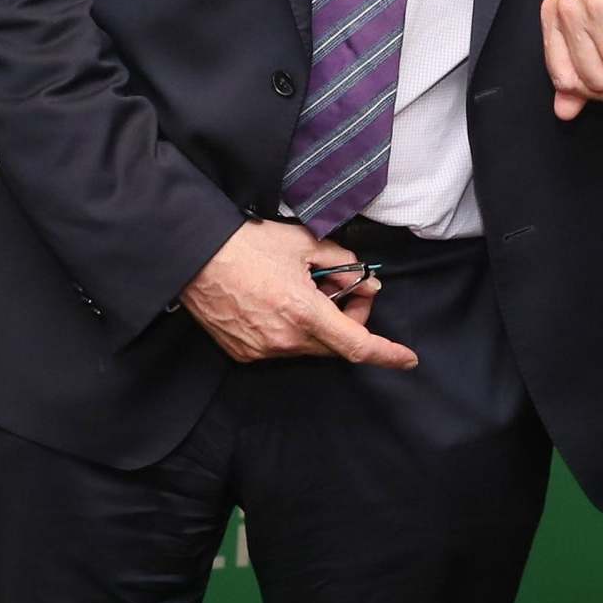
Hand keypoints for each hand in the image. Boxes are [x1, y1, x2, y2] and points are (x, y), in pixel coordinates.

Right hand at [179, 219, 418, 368]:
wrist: (195, 256)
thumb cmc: (250, 244)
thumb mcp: (306, 243)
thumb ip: (345, 264)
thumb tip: (366, 284)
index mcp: (303, 313)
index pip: (356, 345)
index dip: (386, 354)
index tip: (408, 359)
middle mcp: (284, 340)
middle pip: (336, 345)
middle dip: (351, 320)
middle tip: (344, 287)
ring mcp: (262, 350)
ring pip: (310, 346)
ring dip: (322, 324)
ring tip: (307, 288)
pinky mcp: (243, 353)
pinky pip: (284, 347)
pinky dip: (295, 330)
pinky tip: (283, 301)